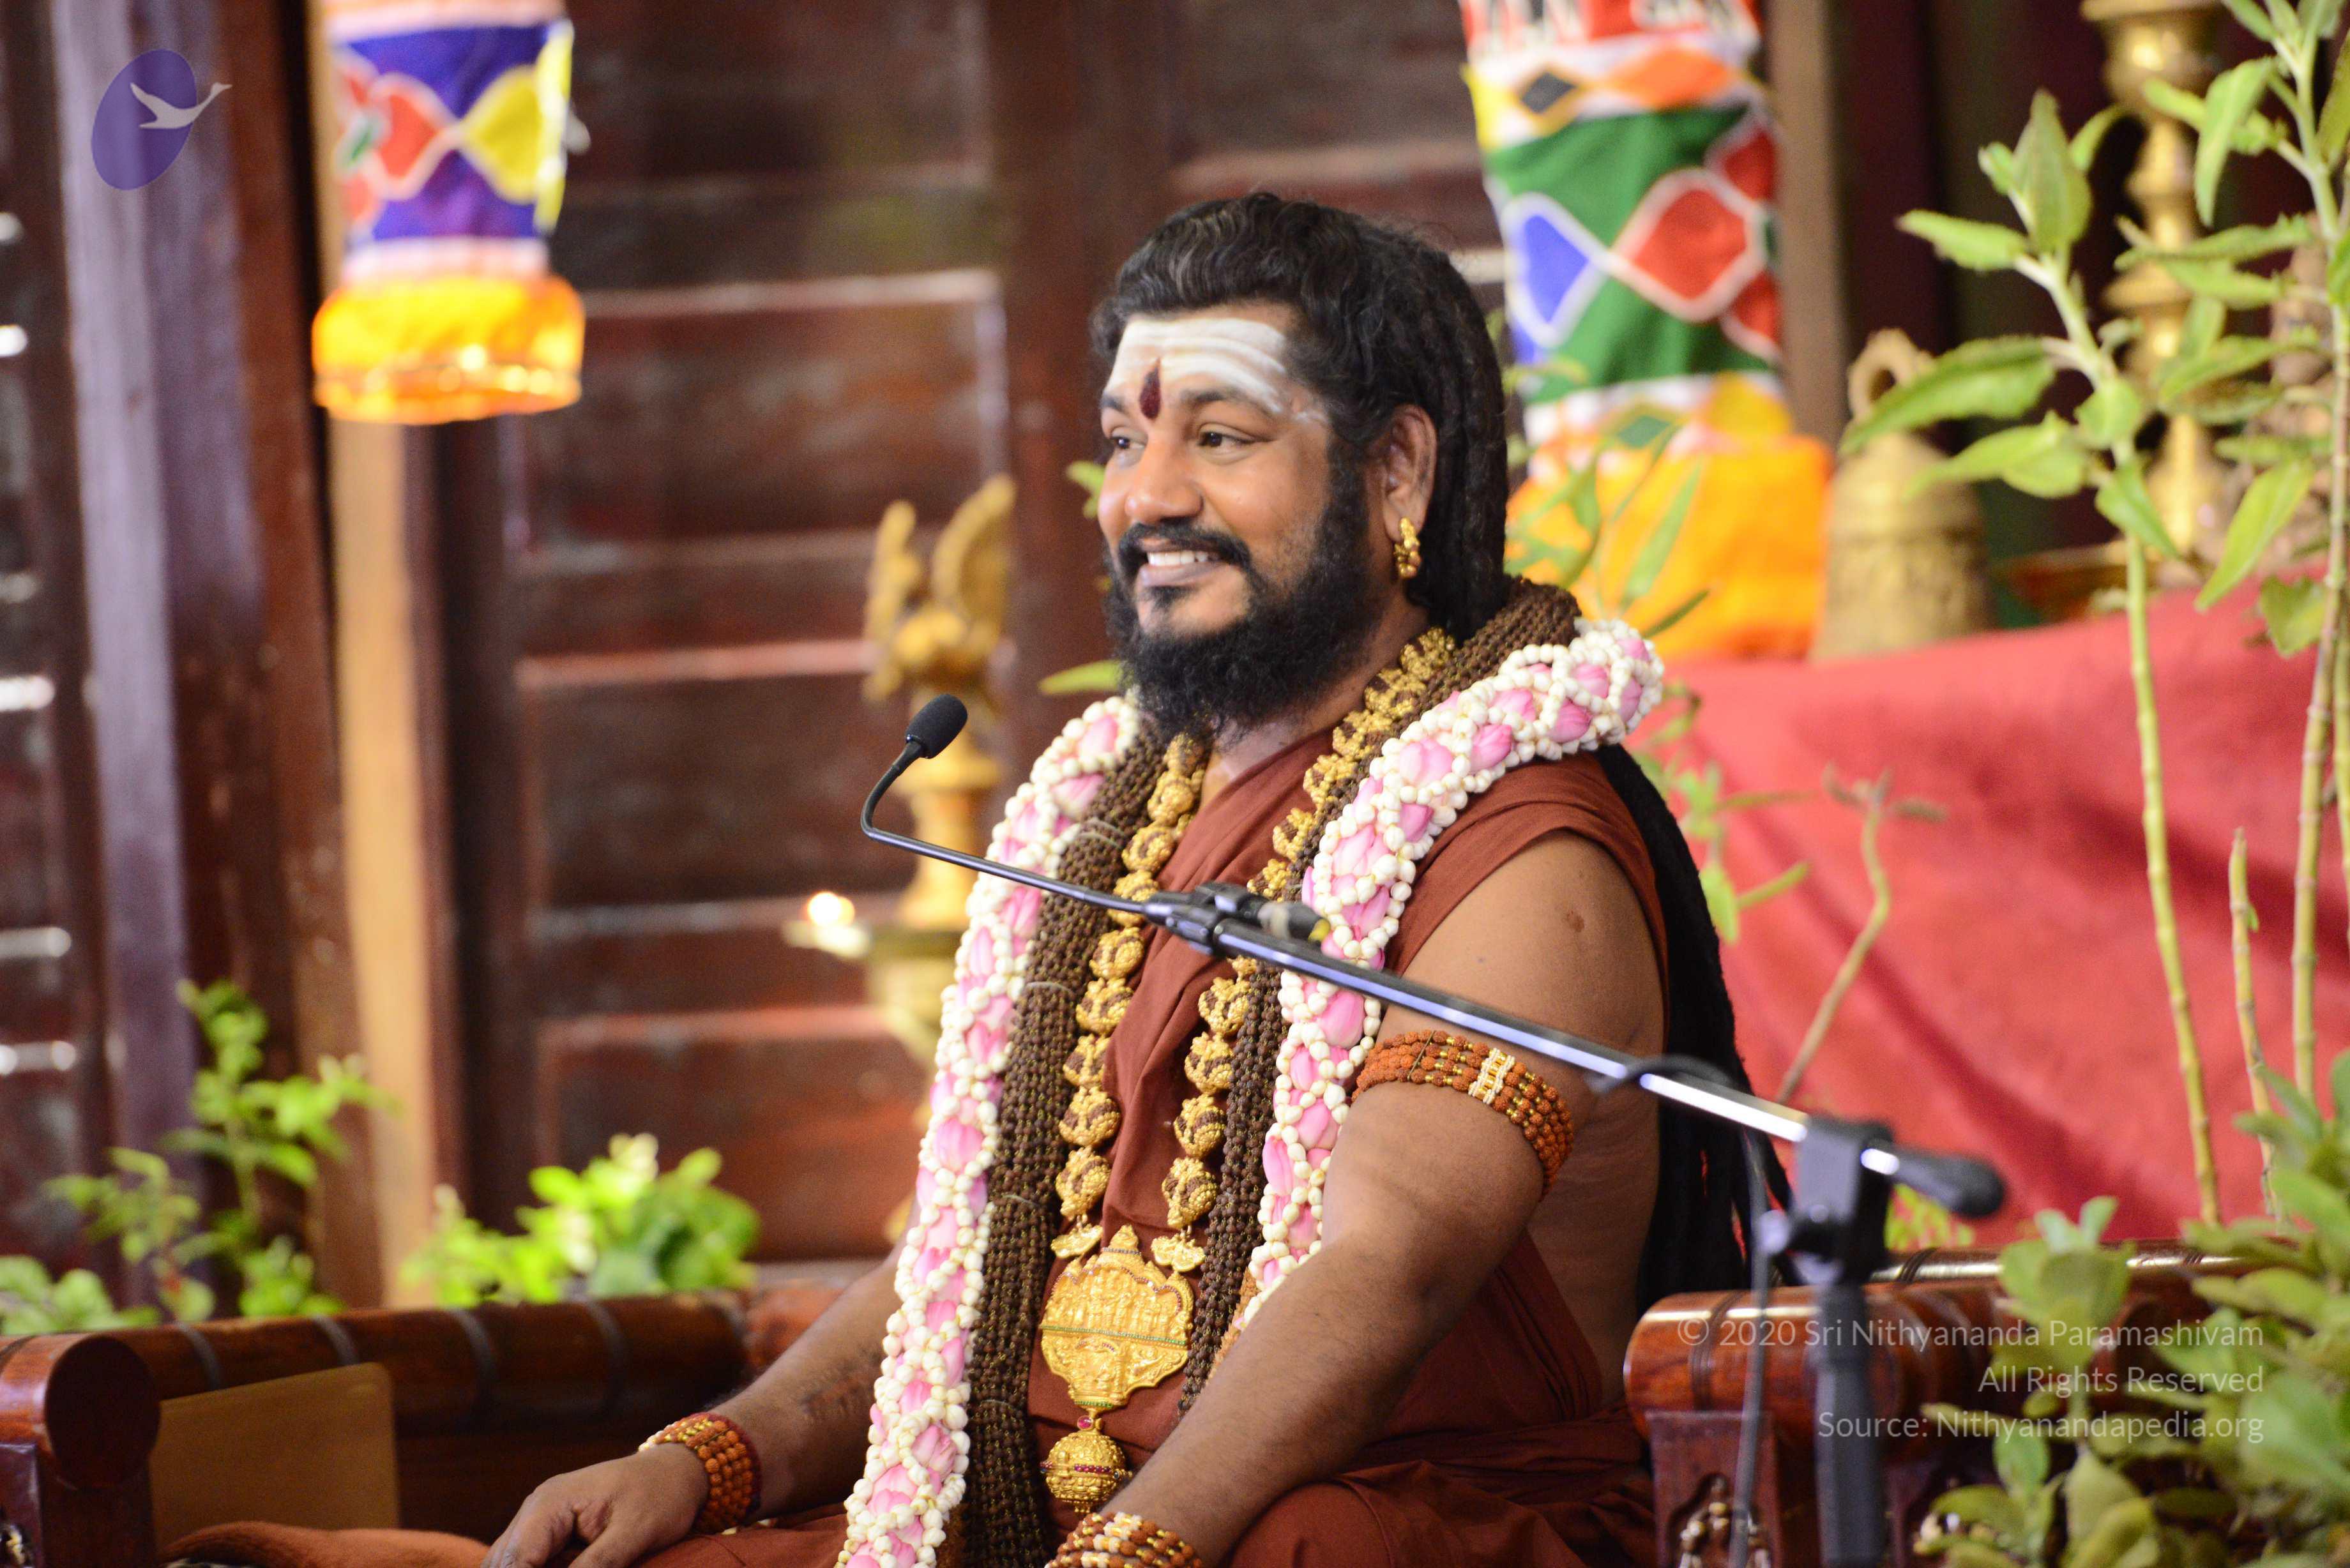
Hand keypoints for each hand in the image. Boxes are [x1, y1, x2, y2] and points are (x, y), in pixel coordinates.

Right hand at [483, 1444, 708, 1567]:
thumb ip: (599, 1564)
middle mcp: (535, 1511)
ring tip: (583, 1564)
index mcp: (550, 1504)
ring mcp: (540, 1523)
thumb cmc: (660, 1495)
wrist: (674, 1473)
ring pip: (511, 1565)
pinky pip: (530, 1563)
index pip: (515, 1561)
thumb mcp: (635, 1532)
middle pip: (504, 1565)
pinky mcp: (551, 1536)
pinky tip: (571, 1565)